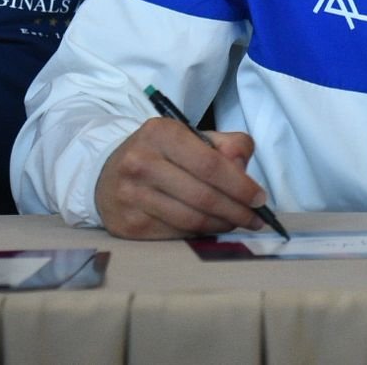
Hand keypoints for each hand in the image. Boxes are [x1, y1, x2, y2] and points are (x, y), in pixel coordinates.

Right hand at [93, 118, 266, 238]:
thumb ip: (227, 145)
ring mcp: (131, 196)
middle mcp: (141, 162)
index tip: (260, 198)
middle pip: (202, 196)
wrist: (106, 173)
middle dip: (236, 210)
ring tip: (236, 222)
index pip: (210, 164)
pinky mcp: (128, 225)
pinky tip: (210, 228)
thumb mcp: (191, 137)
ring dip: (221, 225)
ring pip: (190, 219)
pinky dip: (199, 234)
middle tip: (255, 219)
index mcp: (161, 133)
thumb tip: (244, 170)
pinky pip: (176, 234)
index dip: (240, 185)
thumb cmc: (160, 154)